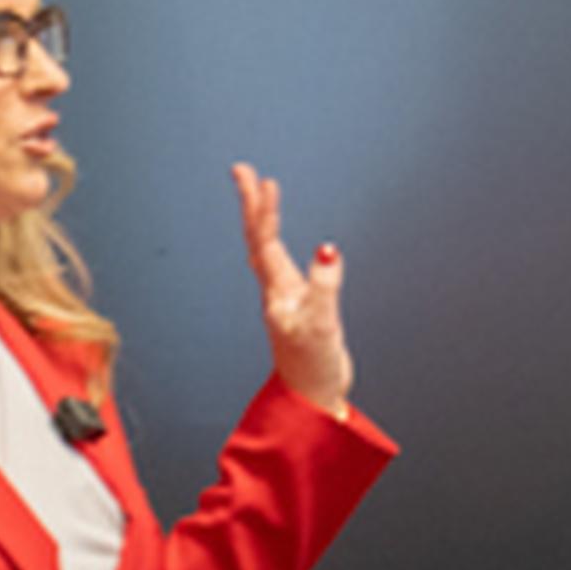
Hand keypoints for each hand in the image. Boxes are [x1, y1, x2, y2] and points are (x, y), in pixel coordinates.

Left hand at [233, 160, 350, 413]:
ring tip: (259, 194)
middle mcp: (275, 291)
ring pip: (265, 250)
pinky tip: (276, 241)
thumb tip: (327, 249)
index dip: (264, 210)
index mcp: (278, 292)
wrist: (312, 399)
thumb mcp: (322, 324)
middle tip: (243, 170)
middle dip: (252, 204)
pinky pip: (278, 265)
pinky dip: (274, 244)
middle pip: (258, 238)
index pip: (266, 241)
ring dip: (260, 220)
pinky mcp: (295, 308)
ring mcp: (283, 298)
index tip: (264, 180)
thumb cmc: (313, 367)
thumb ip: (325, 285)